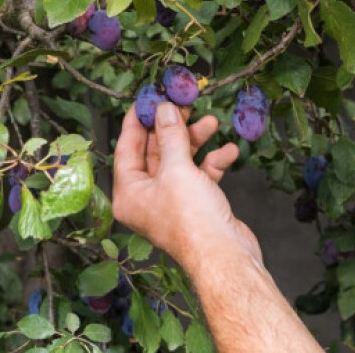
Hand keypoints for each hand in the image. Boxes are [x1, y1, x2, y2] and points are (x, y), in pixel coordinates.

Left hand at [113, 102, 261, 271]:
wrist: (225, 255)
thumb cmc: (193, 219)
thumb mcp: (177, 169)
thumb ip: (170, 136)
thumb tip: (164, 109)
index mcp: (130, 193)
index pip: (126, 149)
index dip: (137, 122)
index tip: (146, 99)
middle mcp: (147, 198)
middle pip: (156, 153)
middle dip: (173, 128)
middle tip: (184, 105)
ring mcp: (173, 201)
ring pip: (180, 161)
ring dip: (196, 141)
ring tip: (212, 122)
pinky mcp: (196, 204)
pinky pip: (200, 175)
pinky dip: (213, 162)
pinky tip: (228, 152)